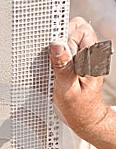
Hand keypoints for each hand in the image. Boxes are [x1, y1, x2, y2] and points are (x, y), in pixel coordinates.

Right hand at [49, 16, 106, 137]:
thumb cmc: (78, 108)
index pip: (81, 30)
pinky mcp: (80, 62)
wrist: (84, 119)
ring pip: (72, 38)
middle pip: (77, 30)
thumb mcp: (67, 89)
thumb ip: (62, 66)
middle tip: (58, 63)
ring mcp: (87, 58)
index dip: (66, 38)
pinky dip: (61, 55)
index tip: (57, 52)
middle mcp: (92, 55)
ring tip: (58, 68)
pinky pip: (69, 49)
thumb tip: (56, 45)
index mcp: (93, 59)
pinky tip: (58, 70)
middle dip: (63, 41)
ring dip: (61, 49)